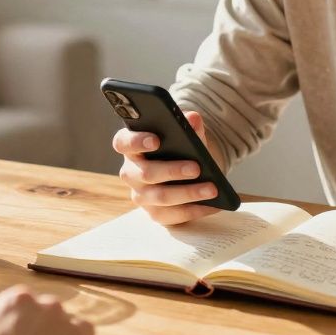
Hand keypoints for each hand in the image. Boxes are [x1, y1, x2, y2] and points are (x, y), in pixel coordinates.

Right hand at [112, 109, 221, 225]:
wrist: (186, 170)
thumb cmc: (179, 148)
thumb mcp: (185, 134)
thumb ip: (188, 126)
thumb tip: (193, 119)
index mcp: (132, 147)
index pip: (123, 143)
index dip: (136, 141)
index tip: (156, 140)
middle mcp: (131, 172)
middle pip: (146, 173)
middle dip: (173, 170)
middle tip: (196, 168)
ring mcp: (141, 195)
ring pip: (161, 196)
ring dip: (188, 193)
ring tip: (212, 188)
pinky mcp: (155, 213)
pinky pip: (173, 215)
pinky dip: (195, 210)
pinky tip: (212, 205)